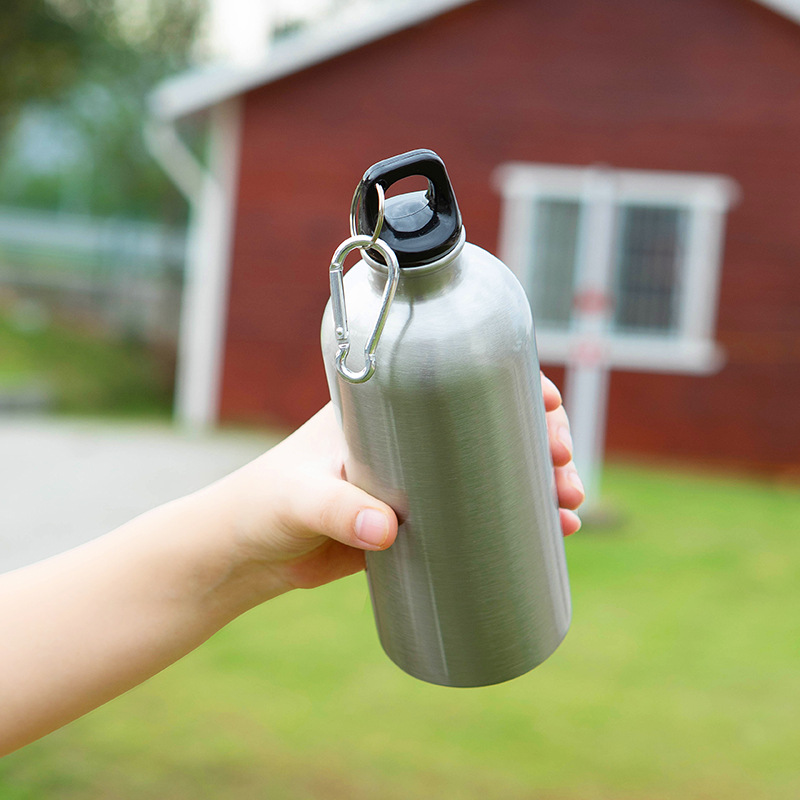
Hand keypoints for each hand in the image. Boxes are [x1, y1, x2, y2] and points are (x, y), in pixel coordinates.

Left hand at [226, 374, 583, 597]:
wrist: (248, 553)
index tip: (548, 411)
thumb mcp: (298, 498)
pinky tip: (553, 535)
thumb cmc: (264, 504)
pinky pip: (478, 516)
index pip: (459, 381)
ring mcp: (418, 483)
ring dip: (540, 484)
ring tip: (571, 510)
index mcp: (385, 408)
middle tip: (564, 472)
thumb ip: (338, 510)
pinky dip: (516, 522)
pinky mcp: (418, 524)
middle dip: (541, 442)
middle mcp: (410, 438)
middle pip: (492, 426)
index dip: (513, 388)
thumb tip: (389, 532)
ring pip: (494, 471)